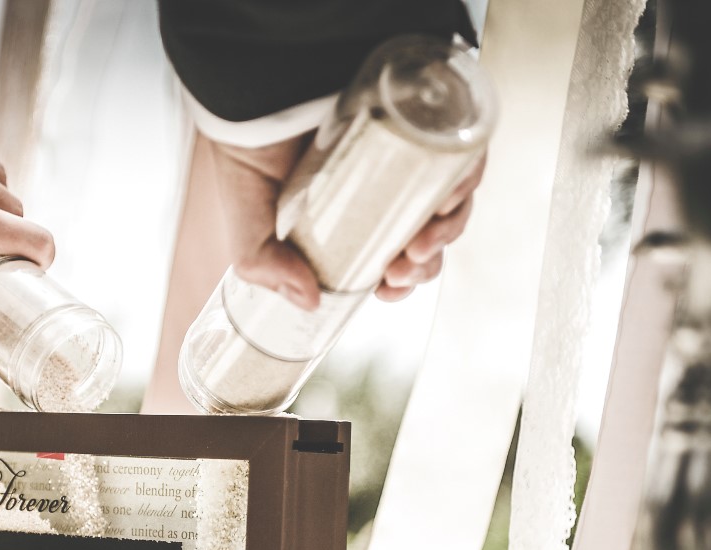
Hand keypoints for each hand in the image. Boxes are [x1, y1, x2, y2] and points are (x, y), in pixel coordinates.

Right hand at [208, 134, 483, 307]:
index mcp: (351, 221)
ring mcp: (407, 155)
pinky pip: (462, 154)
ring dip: (447, 231)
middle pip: (428, 239)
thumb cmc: (251, 150)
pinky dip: (463, 178)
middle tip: (401, 269)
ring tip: (420, 242)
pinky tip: (445, 195)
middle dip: (424, 265)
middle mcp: (385, 189)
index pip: (391, 261)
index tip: (387, 290)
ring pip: (450, 204)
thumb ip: (263, 264)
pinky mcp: (422, 121)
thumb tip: (310, 301)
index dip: (398, 283)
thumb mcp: (247, 221)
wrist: (254, 87)